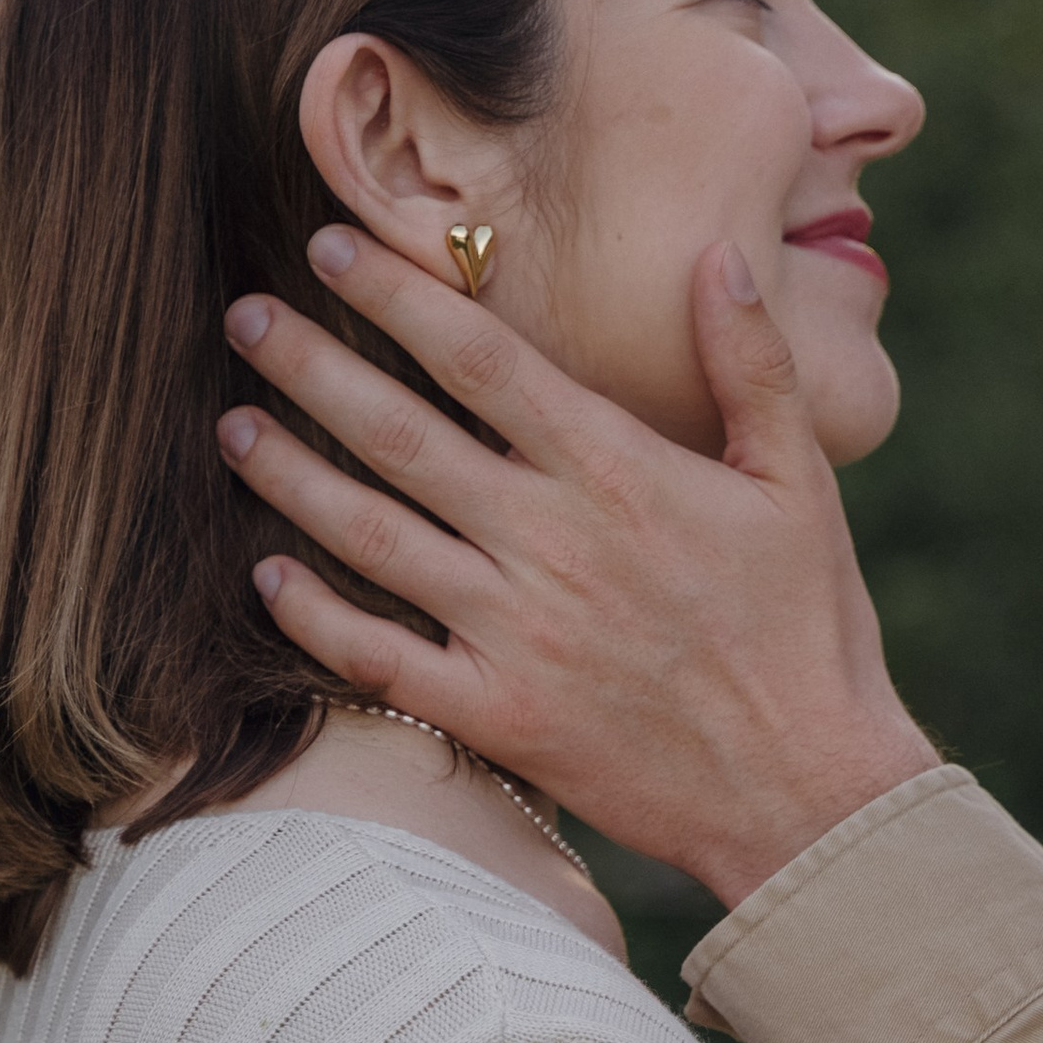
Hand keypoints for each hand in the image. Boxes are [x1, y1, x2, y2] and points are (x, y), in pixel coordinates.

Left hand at [219, 227, 936, 903]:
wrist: (809, 793)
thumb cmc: (810, 631)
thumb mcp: (800, 481)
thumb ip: (752, 363)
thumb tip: (715, 253)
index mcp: (619, 472)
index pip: (483, 359)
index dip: (397, 296)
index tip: (331, 249)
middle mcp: (551, 543)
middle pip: (403, 435)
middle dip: (312, 368)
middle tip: (244, 320)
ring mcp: (516, 634)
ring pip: (372, 537)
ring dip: (291, 478)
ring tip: (232, 427)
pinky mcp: (497, 716)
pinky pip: (380, 658)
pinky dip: (315, 617)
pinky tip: (268, 577)